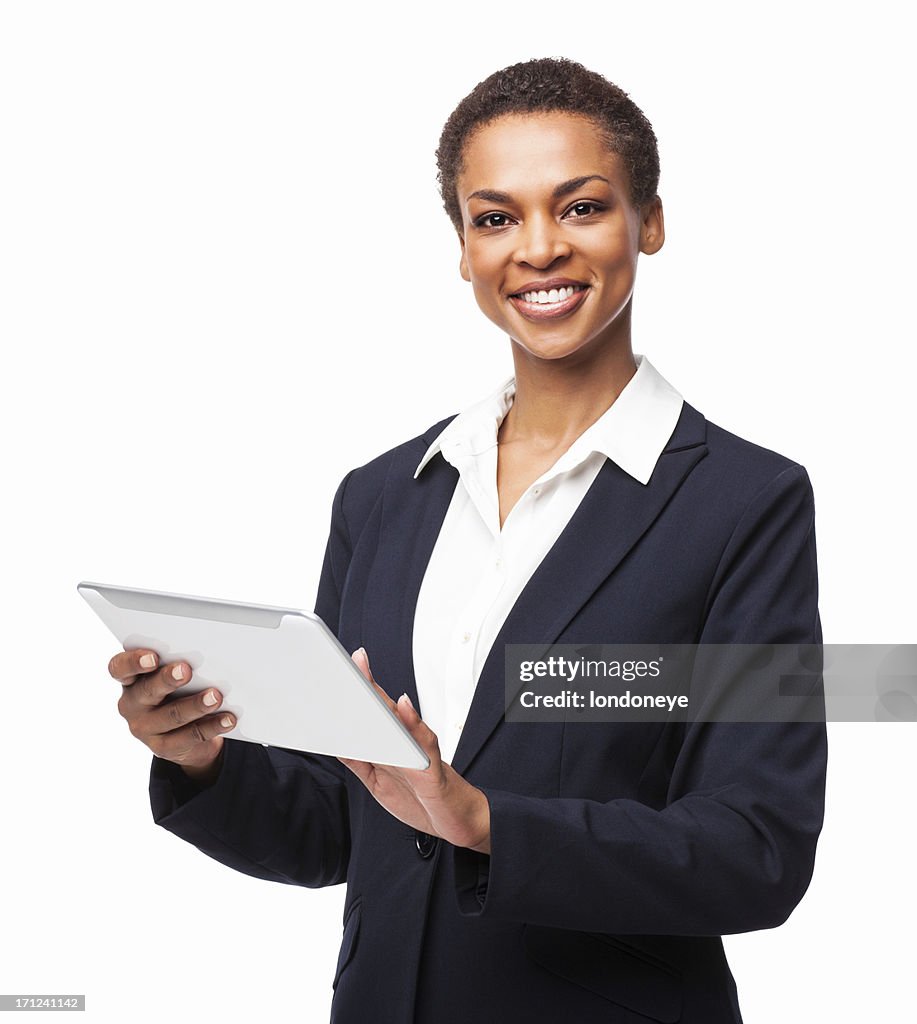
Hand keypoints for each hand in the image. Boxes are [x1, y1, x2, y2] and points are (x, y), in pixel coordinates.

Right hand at [108, 649, 235, 784]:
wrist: (186, 733)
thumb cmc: (178, 692)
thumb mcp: (173, 677)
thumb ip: (178, 666)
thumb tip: (204, 657)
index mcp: (130, 681)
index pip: (120, 668)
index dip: (133, 662)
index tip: (152, 657)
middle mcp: (132, 705)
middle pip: (146, 691)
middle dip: (167, 680)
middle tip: (186, 670)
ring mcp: (145, 729)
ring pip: (171, 716)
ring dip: (195, 705)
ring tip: (216, 696)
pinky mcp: (164, 748)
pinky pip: (190, 737)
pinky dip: (212, 726)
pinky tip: (228, 719)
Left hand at [339, 648, 490, 853]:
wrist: (456, 820)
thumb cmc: (419, 797)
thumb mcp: (377, 781)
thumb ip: (357, 760)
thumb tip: (333, 741)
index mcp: (390, 743)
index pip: (371, 711)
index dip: (357, 690)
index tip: (339, 669)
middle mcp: (406, 740)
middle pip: (384, 706)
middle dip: (367, 682)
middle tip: (354, 660)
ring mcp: (419, 750)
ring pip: (401, 718)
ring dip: (384, 698)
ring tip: (367, 679)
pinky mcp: (431, 767)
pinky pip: (423, 742)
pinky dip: (413, 723)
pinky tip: (403, 706)